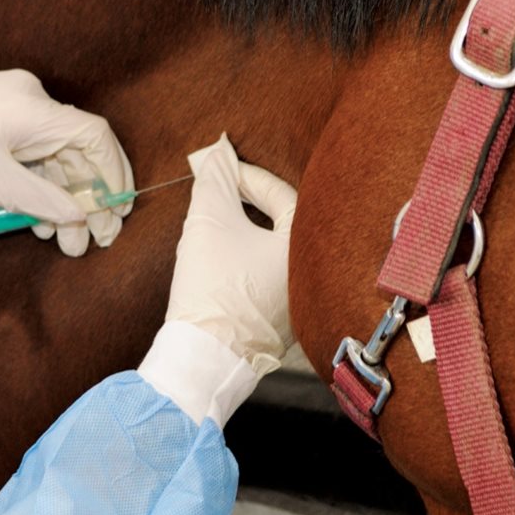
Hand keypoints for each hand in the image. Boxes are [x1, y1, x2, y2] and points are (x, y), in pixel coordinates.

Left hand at [0, 66, 132, 256]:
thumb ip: (43, 200)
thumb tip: (81, 215)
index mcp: (37, 110)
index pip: (96, 138)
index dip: (113, 176)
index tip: (117, 211)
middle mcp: (33, 102)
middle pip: (78, 152)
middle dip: (87, 199)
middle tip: (92, 240)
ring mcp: (16, 106)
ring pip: (54, 157)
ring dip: (60, 198)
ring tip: (59, 240)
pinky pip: (32, 152)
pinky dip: (37, 184)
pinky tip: (34, 217)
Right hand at [167, 134, 296, 373]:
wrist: (201, 359)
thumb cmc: (211, 290)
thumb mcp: (208, 223)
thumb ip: (215, 181)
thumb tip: (217, 155)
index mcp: (306, 250)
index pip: (284, 197)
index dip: (250, 178)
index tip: (222, 172)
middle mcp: (313, 279)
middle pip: (285, 225)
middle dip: (252, 204)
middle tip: (224, 192)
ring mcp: (299, 306)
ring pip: (275, 254)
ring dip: (249, 234)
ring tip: (219, 225)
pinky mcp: (279, 326)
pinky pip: (269, 280)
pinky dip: (249, 263)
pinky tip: (224, 263)